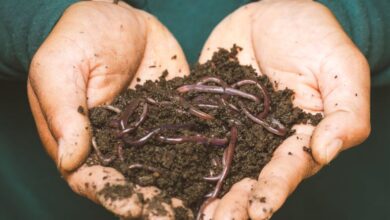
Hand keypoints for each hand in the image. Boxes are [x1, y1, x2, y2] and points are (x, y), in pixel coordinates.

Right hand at [27, 1, 190, 217]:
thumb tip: (72, 160)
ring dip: (180, 189)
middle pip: (134, 182)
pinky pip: (187, 139)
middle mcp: (118, 145)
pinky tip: (219, 170)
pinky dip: (200, 157)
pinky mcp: (173, 117)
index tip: (138, 209)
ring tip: (202, 207)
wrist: (118, 16)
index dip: (115, 197)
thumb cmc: (78, 38)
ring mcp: (149, 133)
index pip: (95, 179)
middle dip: (154, 202)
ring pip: (164, 168)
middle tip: (177, 217)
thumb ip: (65, 113)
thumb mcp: (60, 68)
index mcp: (83, 140)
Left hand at [198, 0, 369, 218]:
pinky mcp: (211, 116)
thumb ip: (345, 110)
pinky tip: (167, 178)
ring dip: (209, 193)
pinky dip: (183, 159)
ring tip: (195, 216)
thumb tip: (326, 151)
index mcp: (300, 135)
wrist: (269, 14)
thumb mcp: (339, 66)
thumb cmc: (311, 35)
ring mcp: (236, 131)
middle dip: (237, 204)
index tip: (259, 209)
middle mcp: (266, 142)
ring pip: (222, 168)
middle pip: (252, 178)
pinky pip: (197, 138)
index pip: (289, 168)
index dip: (275, 189)